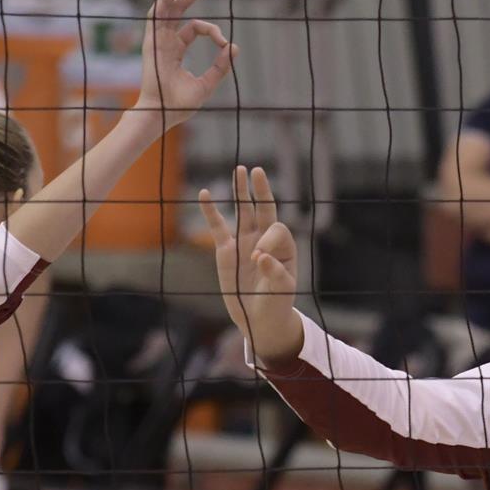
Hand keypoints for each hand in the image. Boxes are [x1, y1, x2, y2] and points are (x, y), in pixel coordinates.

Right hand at [135, 0, 235, 126]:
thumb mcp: (207, 83)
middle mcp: (166, 40)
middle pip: (180, 9)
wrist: (163, 114)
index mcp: (177, 49)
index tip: (225, 43)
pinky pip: (156, 14)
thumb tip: (234, 47)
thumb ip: (220, 66)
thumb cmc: (181, 104)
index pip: (196, 27)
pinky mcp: (151, 41)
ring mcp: (157, 39)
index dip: (213, 31)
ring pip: (168, 6)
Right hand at [199, 166, 302, 363]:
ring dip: (240, 191)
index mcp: (284, 247)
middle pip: (264, 209)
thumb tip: (259, 256)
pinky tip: (204, 193)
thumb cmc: (276, 303)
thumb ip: (275, 273)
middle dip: (261, 190)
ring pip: (243, 211)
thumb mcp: (282, 290)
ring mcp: (245, 241)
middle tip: (257, 171)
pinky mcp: (226, 249)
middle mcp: (266, 239)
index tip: (259, 258)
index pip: (277, 230)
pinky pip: (218, 227)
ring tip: (239, 170)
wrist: (258, 318)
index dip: (268, 240)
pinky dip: (210, 211)